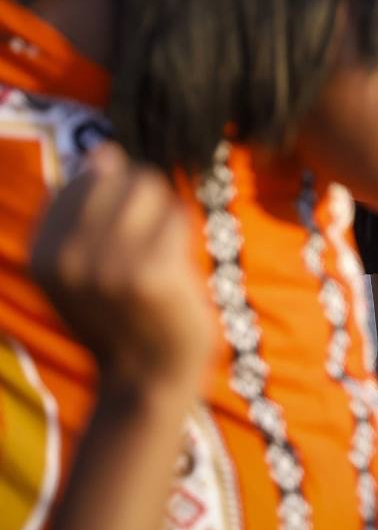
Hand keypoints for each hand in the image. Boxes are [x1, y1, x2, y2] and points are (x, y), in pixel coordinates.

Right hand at [29, 146, 211, 387]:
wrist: (146, 377)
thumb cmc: (120, 315)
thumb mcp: (78, 267)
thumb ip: (83, 210)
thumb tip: (104, 152)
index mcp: (40, 254)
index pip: (85, 177)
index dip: (116, 196)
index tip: (120, 238)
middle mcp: (67, 259)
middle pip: (122, 176)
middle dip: (145, 198)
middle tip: (148, 243)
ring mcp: (107, 265)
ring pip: (152, 190)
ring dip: (165, 214)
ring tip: (160, 252)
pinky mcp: (150, 273)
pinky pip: (177, 215)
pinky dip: (185, 233)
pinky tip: (176, 266)